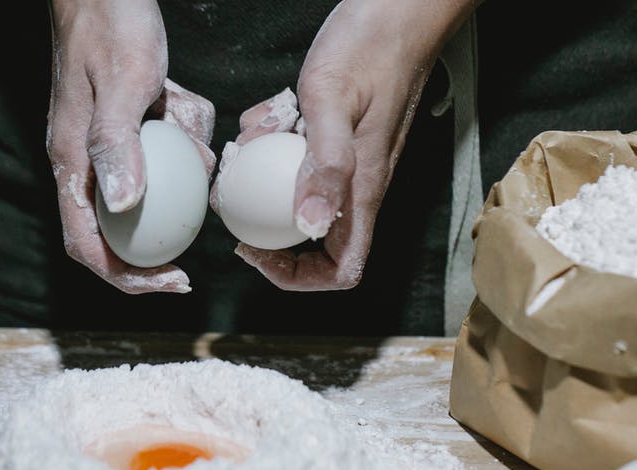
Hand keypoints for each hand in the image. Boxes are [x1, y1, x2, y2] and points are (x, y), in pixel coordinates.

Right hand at [46, 0, 215, 293]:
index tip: (173, 283)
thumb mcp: (122, 84)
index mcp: (73, 163)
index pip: (88, 246)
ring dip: (181, 162)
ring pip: (155, 183)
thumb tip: (124, 208)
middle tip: (200, 257)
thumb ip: (118, 145)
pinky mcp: (134, 122)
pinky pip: (168, 146)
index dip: (127, 278)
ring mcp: (111, 142)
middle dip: (160, 244)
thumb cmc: (110, 25)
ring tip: (189, 126)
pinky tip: (184, 100)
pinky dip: (185, 128)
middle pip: (121, 230)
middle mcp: (88, 161)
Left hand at [232, 0, 477, 290]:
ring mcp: (349, 162)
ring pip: (299, 196)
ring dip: (266, 178)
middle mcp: (358, 186)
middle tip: (236, 197)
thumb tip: (309, 226)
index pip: (340, 270)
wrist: (401, 9)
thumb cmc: (371, 47)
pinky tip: (271, 112)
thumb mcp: (332, 100)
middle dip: (268, 229)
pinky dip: (275, 142)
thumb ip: (324, 164)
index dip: (295, 276)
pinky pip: (298, 158)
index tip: (255, 248)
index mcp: (363, 190)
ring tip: (252, 143)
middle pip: (313, 241)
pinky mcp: (336, 137)